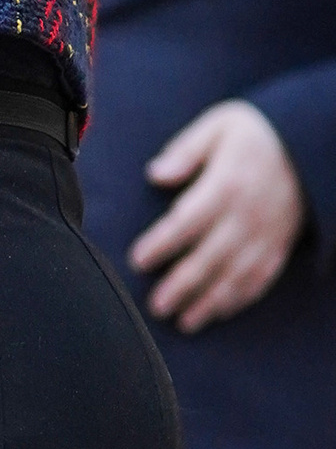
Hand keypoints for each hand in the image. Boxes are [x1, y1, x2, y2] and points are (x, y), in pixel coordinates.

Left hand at [131, 99, 305, 329]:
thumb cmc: (256, 134)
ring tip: (183, 322)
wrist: (310, 144)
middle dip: (182, 285)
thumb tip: (155, 174)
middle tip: (156, 306)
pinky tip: (218, 313)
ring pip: (236, 276)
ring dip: (209, 302)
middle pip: (211, 257)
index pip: (188, 221)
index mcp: (227, 184)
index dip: (162, 244)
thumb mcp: (219, 126)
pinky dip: (239, 299)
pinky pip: (260, 279)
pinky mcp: (280, 245)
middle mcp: (248, 214)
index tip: (137, 260)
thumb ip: (186, 151)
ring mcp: (267, 234)